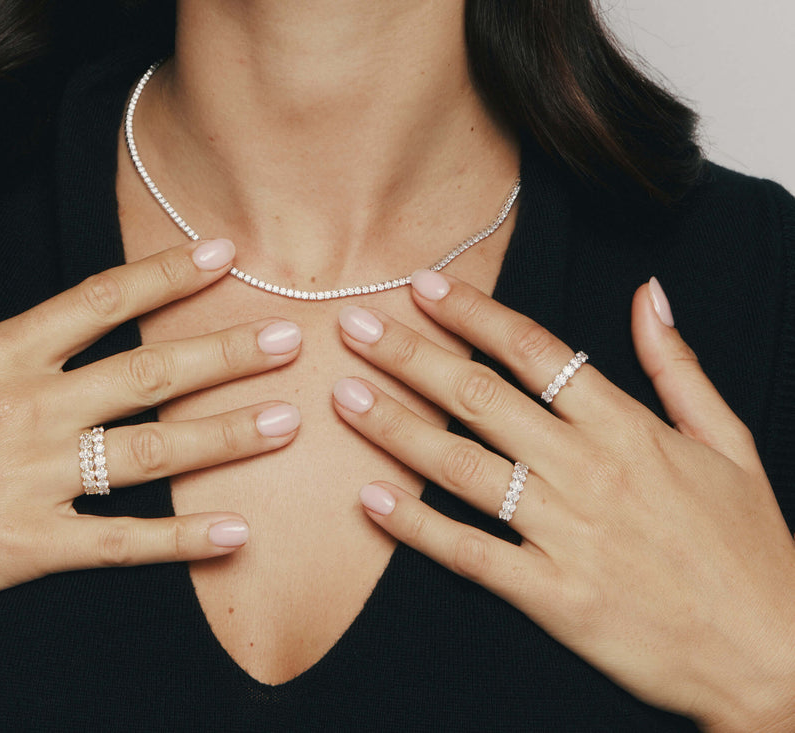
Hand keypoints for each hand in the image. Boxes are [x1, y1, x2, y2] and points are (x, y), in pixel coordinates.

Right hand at [0, 206, 302, 650]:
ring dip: (226, 437)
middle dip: (225, 352)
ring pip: (152, 451)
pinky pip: (122, 542)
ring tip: (285, 424)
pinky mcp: (30, 545)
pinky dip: (181, 541)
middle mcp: (29, 409)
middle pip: (149, 371)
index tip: (221, 252)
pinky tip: (235, 534)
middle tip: (289, 338)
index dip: (166, 274)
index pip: (100, 300)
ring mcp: (34, 478)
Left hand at [332, 270, 794, 730]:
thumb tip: (649, 293)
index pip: (536, 350)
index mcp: (628, 428)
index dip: (473, 313)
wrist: (772, 654)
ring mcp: (567, 532)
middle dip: (411, 356)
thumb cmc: (748, 548)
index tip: (423, 286)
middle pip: (481, 397)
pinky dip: (415, 526)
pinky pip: (468, 552)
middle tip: (355, 326)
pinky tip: (370, 500)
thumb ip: (677, 366)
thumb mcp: (728, 442)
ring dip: (395, 427)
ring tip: (344, 396)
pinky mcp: (552, 594)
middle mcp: (589, 470)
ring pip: (462, 466)